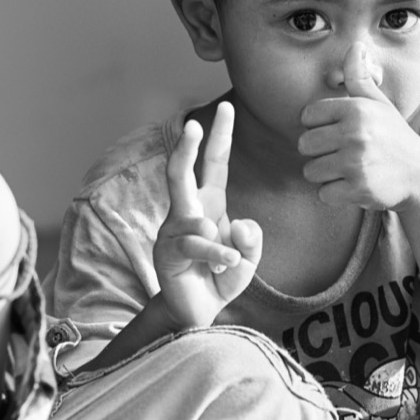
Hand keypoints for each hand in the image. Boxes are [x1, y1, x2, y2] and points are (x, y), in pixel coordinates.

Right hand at [154, 102, 262, 328]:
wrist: (199, 312)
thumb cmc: (221, 277)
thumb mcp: (249, 256)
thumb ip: (252, 238)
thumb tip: (236, 225)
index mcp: (209, 204)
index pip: (214, 163)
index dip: (220, 136)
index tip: (226, 106)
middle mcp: (187, 212)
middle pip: (180, 173)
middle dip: (185, 148)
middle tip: (193, 125)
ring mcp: (173, 232)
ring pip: (190, 216)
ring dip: (217, 241)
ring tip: (230, 260)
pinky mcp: (167, 253)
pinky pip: (194, 245)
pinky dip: (217, 255)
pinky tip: (226, 265)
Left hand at [299, 42, 419, 211]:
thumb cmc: (393, 137)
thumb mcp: (379, 104)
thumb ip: (360, 78)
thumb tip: (355, 46)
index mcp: (356, 109)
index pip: (308, 116)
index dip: (318, 126)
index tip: (337, 132)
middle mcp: (355, 133)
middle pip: (304, 145)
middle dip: (318, 153)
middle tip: (340, 154)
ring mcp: (356, 163)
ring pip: (310, 171)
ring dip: (325, 175)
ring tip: (348, 170)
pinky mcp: (357, 189)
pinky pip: (323, 194)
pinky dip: (335, 194)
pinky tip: (354, 186)